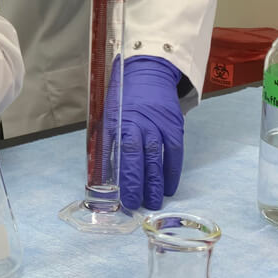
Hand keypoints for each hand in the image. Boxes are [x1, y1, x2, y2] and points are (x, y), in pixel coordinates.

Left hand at [108, 56, 184, 210]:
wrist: (148, 72)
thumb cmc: (123, 98)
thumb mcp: (109, 116)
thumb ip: (107, 143)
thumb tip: (103, 174)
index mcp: (118, 122)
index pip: (119, 154)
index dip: (120, 178)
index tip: (120, 198)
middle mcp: (138, 124)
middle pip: (137, 158)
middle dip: (137, 185)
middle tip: (137, 205)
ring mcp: (157, 124)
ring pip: (156, 158)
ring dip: (155, 182)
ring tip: (154, 202)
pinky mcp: (173, 125)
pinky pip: (175, 152)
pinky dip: (173, 170)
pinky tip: (170, 186)